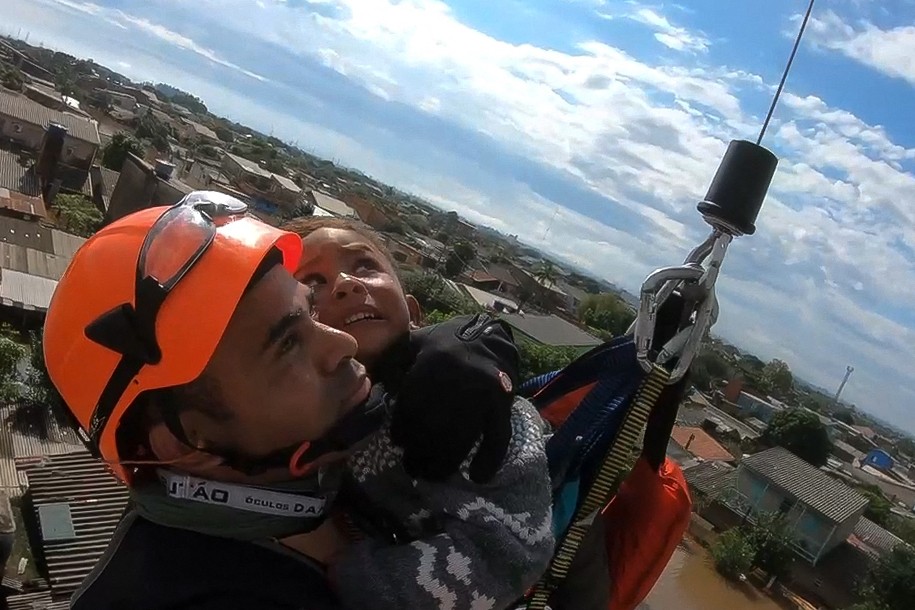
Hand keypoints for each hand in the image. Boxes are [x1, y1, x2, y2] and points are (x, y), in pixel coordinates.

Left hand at [389, 314, 518, 483]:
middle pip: (434, 429)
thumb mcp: (414, 342)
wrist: (490, 332)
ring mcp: (483, 394)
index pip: (411, 408)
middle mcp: (457, 380)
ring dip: (445, 463)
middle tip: (412, 466)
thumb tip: (373, 386)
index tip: (398, 442)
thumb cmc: (445, 341)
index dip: (402, 430)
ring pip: (462, 437)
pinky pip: (498, 435)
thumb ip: (392, 361)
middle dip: (420, 453)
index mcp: (431, 364)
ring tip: (433, 475)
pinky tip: (478, 476)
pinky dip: (489, 458)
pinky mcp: (504, 403)